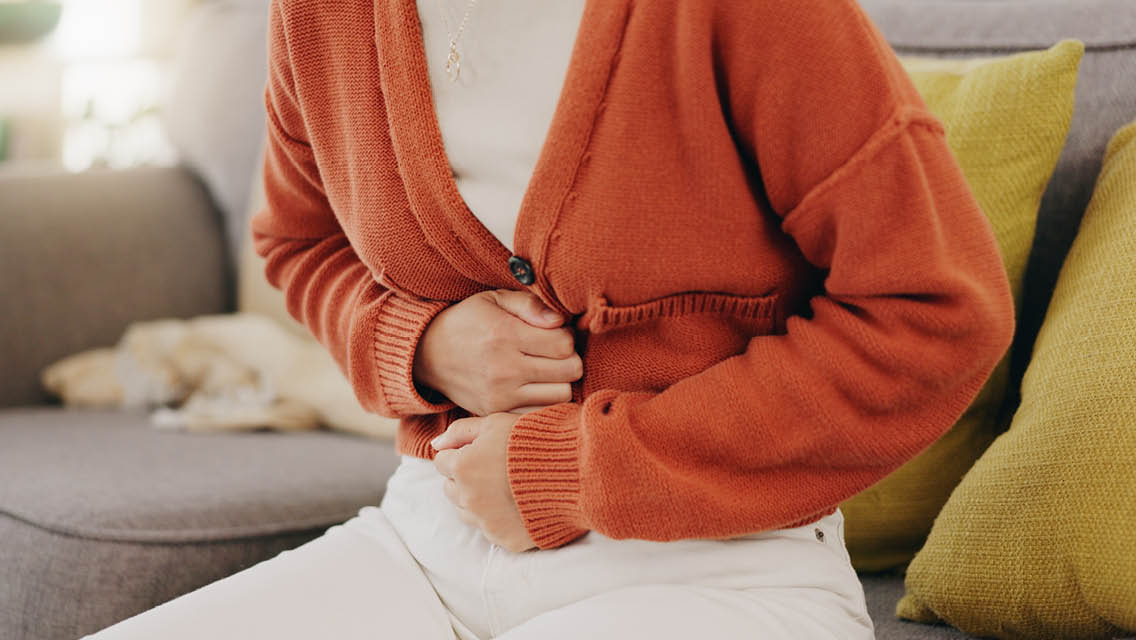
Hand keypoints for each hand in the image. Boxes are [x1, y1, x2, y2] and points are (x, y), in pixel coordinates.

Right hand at [413, 289, 582, 416]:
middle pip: (569, 371)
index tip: (555, 333)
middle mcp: (503, 368)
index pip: (565, 344)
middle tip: (555, 353)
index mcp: (505, 335)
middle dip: (569, 359)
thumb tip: (560, 321)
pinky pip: (539, 412)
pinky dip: (544, 401)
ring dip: (560, 382)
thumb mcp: (494, 299)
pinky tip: (535, 388)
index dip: (567, 336)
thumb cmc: (467, 322)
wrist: (427, 355)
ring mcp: (500, 395)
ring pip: (561, 395)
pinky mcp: (496, 412)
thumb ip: (529, 305)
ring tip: (546, 371)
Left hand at [431, 412, 536, 552]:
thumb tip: (436, 443)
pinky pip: (491, 530)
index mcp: (463, 467)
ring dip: (478, 500)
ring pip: (466, 512)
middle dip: (465, 478)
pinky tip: (518, 503)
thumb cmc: (537, 440)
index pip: (442, 462)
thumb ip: (461, 431)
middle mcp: (469, 499)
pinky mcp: (506, 540)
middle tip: (494, 468)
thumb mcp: (497, 422)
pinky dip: (499, 518)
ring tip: (507, 486)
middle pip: (450, 489)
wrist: (577, 471)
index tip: (482, 451)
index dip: (461, 453)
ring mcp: (487, 523)